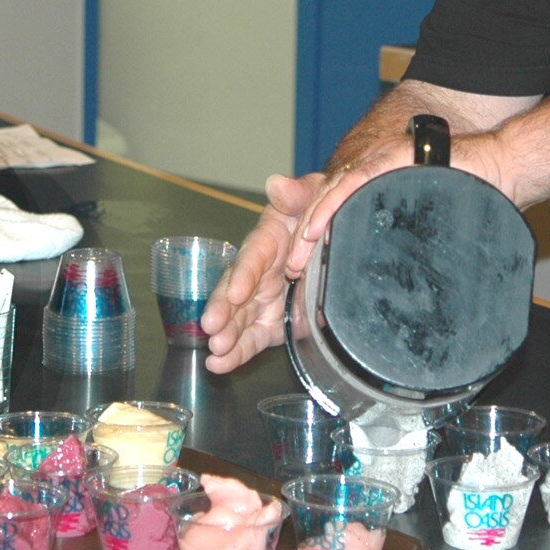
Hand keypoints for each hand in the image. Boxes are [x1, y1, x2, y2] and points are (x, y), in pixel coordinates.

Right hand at [201, 172, 323, 372]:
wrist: (337, 238)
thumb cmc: (322, 210)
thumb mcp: (315, 196)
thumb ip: (298, 194)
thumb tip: (278, 184)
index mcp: (269, 240)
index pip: (253, 256)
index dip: (243, 273)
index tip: (235, 292)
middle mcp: (260, 271)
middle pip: (236, 291)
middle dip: (223, 311)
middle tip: (212, 328)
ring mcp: (262, 300)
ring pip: (239, 319)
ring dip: (226, 336)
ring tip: (215, 352)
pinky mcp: (271, 323)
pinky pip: (252, 339)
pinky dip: (237, 353)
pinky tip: (220, 365)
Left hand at [283, 129, 516, 279]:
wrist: (500, 165)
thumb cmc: (470, 197)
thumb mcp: (427, 230)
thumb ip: (408, 248)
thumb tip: (406, 295)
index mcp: (376, 194)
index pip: (334, 215)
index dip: (313, 243)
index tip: (301, 274)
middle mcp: (370, 177)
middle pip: (324, 208)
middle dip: (303, 242)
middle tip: (291, 273)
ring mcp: (377, 166)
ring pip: (329, 197)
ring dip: (309, 229)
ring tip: (297, 259)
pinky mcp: (388, 159)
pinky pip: (350, 185)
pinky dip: (329, 208)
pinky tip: (314, 229)